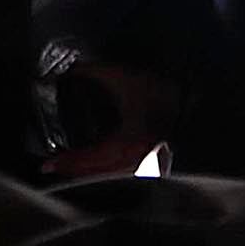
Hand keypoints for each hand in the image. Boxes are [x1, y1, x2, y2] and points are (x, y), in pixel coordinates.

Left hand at [38, 58, 171, 178]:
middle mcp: (136, 159)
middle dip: (75, 171)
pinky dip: (109, 170)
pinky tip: (103, 164)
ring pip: (112, 175)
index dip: (68, 162)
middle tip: (57, 167)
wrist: (196, 101)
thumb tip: (74, 69)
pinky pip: (125, 171)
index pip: (90, 159)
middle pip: (98, 174)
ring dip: (92, 172)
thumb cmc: (164, 91)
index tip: (48, 164)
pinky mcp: (156, 159)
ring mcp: (147, 162)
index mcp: (127, 143)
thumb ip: (96, 73)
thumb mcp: (126, 78)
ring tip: (76, 166)